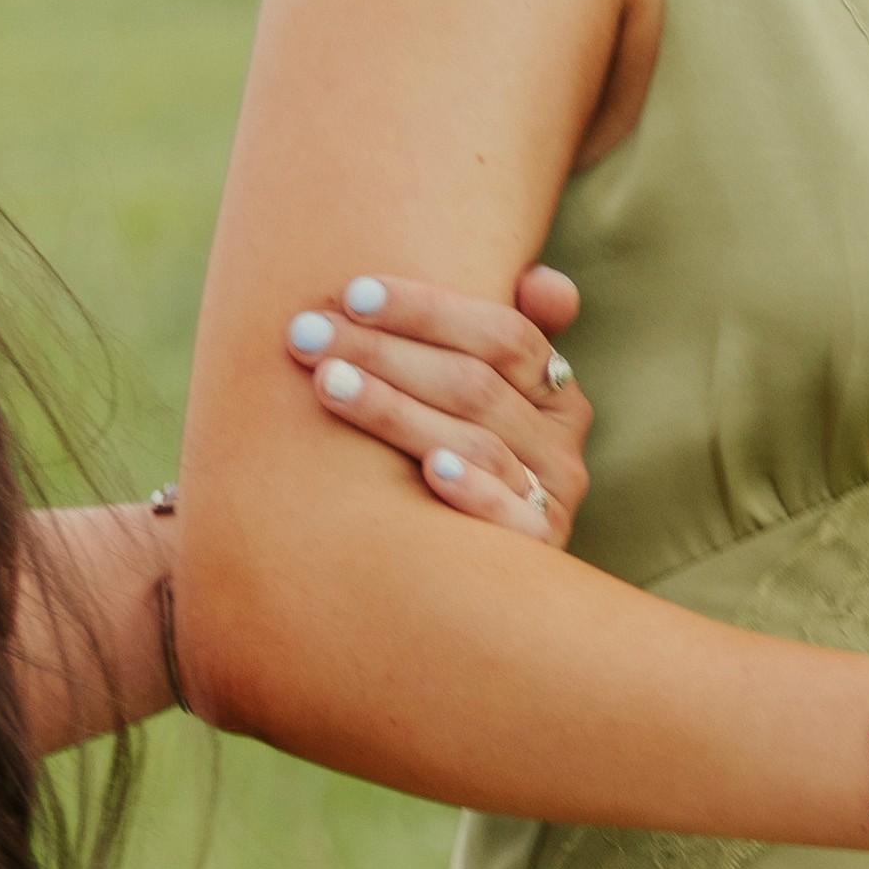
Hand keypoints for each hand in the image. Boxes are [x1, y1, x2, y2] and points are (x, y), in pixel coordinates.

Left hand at [280, 264, 598, 541]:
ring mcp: (551, 497)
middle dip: (384, 352)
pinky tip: (428, 471)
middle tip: (308, 334)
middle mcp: (560, 442)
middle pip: (474, 384)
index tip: (354, 294)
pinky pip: (510, 517)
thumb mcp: (485, 395)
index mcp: (554, 390)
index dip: (429, 310)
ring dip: (396, 410)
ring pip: (474, 442)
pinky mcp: (538, 552)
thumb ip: (500, 334)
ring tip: (328, 384)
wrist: (471, 586)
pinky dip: (473, 490)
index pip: (501, 333)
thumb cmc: (456, 458)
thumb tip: (546, 283)